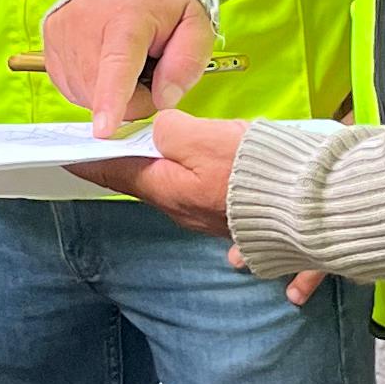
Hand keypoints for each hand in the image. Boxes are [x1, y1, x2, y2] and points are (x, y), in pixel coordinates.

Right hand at [42, 0, 213, 129]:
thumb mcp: (195, 24)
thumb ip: (187, 63)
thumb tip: (163, 100)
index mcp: (127, 19)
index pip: (117, 66)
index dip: (110, 101)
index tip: (102, 129)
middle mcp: (86, 23)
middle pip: (103, 91)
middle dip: (133, 96)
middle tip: (149, 65)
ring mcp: (63, 30)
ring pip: (84, 93)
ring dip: (109, 89)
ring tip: (126, 57)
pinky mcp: (50, 36)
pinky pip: (69, 83)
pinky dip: (90, 81)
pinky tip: (104, 59)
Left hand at [74, 116, 327, 303]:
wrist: (315, 207)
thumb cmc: (256, 170)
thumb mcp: (203, 136)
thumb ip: (171, 130)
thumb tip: (161, 131)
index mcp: (172, 192)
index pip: (121, 174)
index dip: (93, 163)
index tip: (69, 157)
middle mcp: (192, 216)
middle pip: (160, 190)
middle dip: (145, 171)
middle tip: (129, 151)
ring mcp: (225, 229)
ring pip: (197, 207)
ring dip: (189, 189)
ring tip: (186, 170)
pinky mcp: (260, 236)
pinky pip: (244, 239)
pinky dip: (238, 242)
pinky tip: (236, 253)